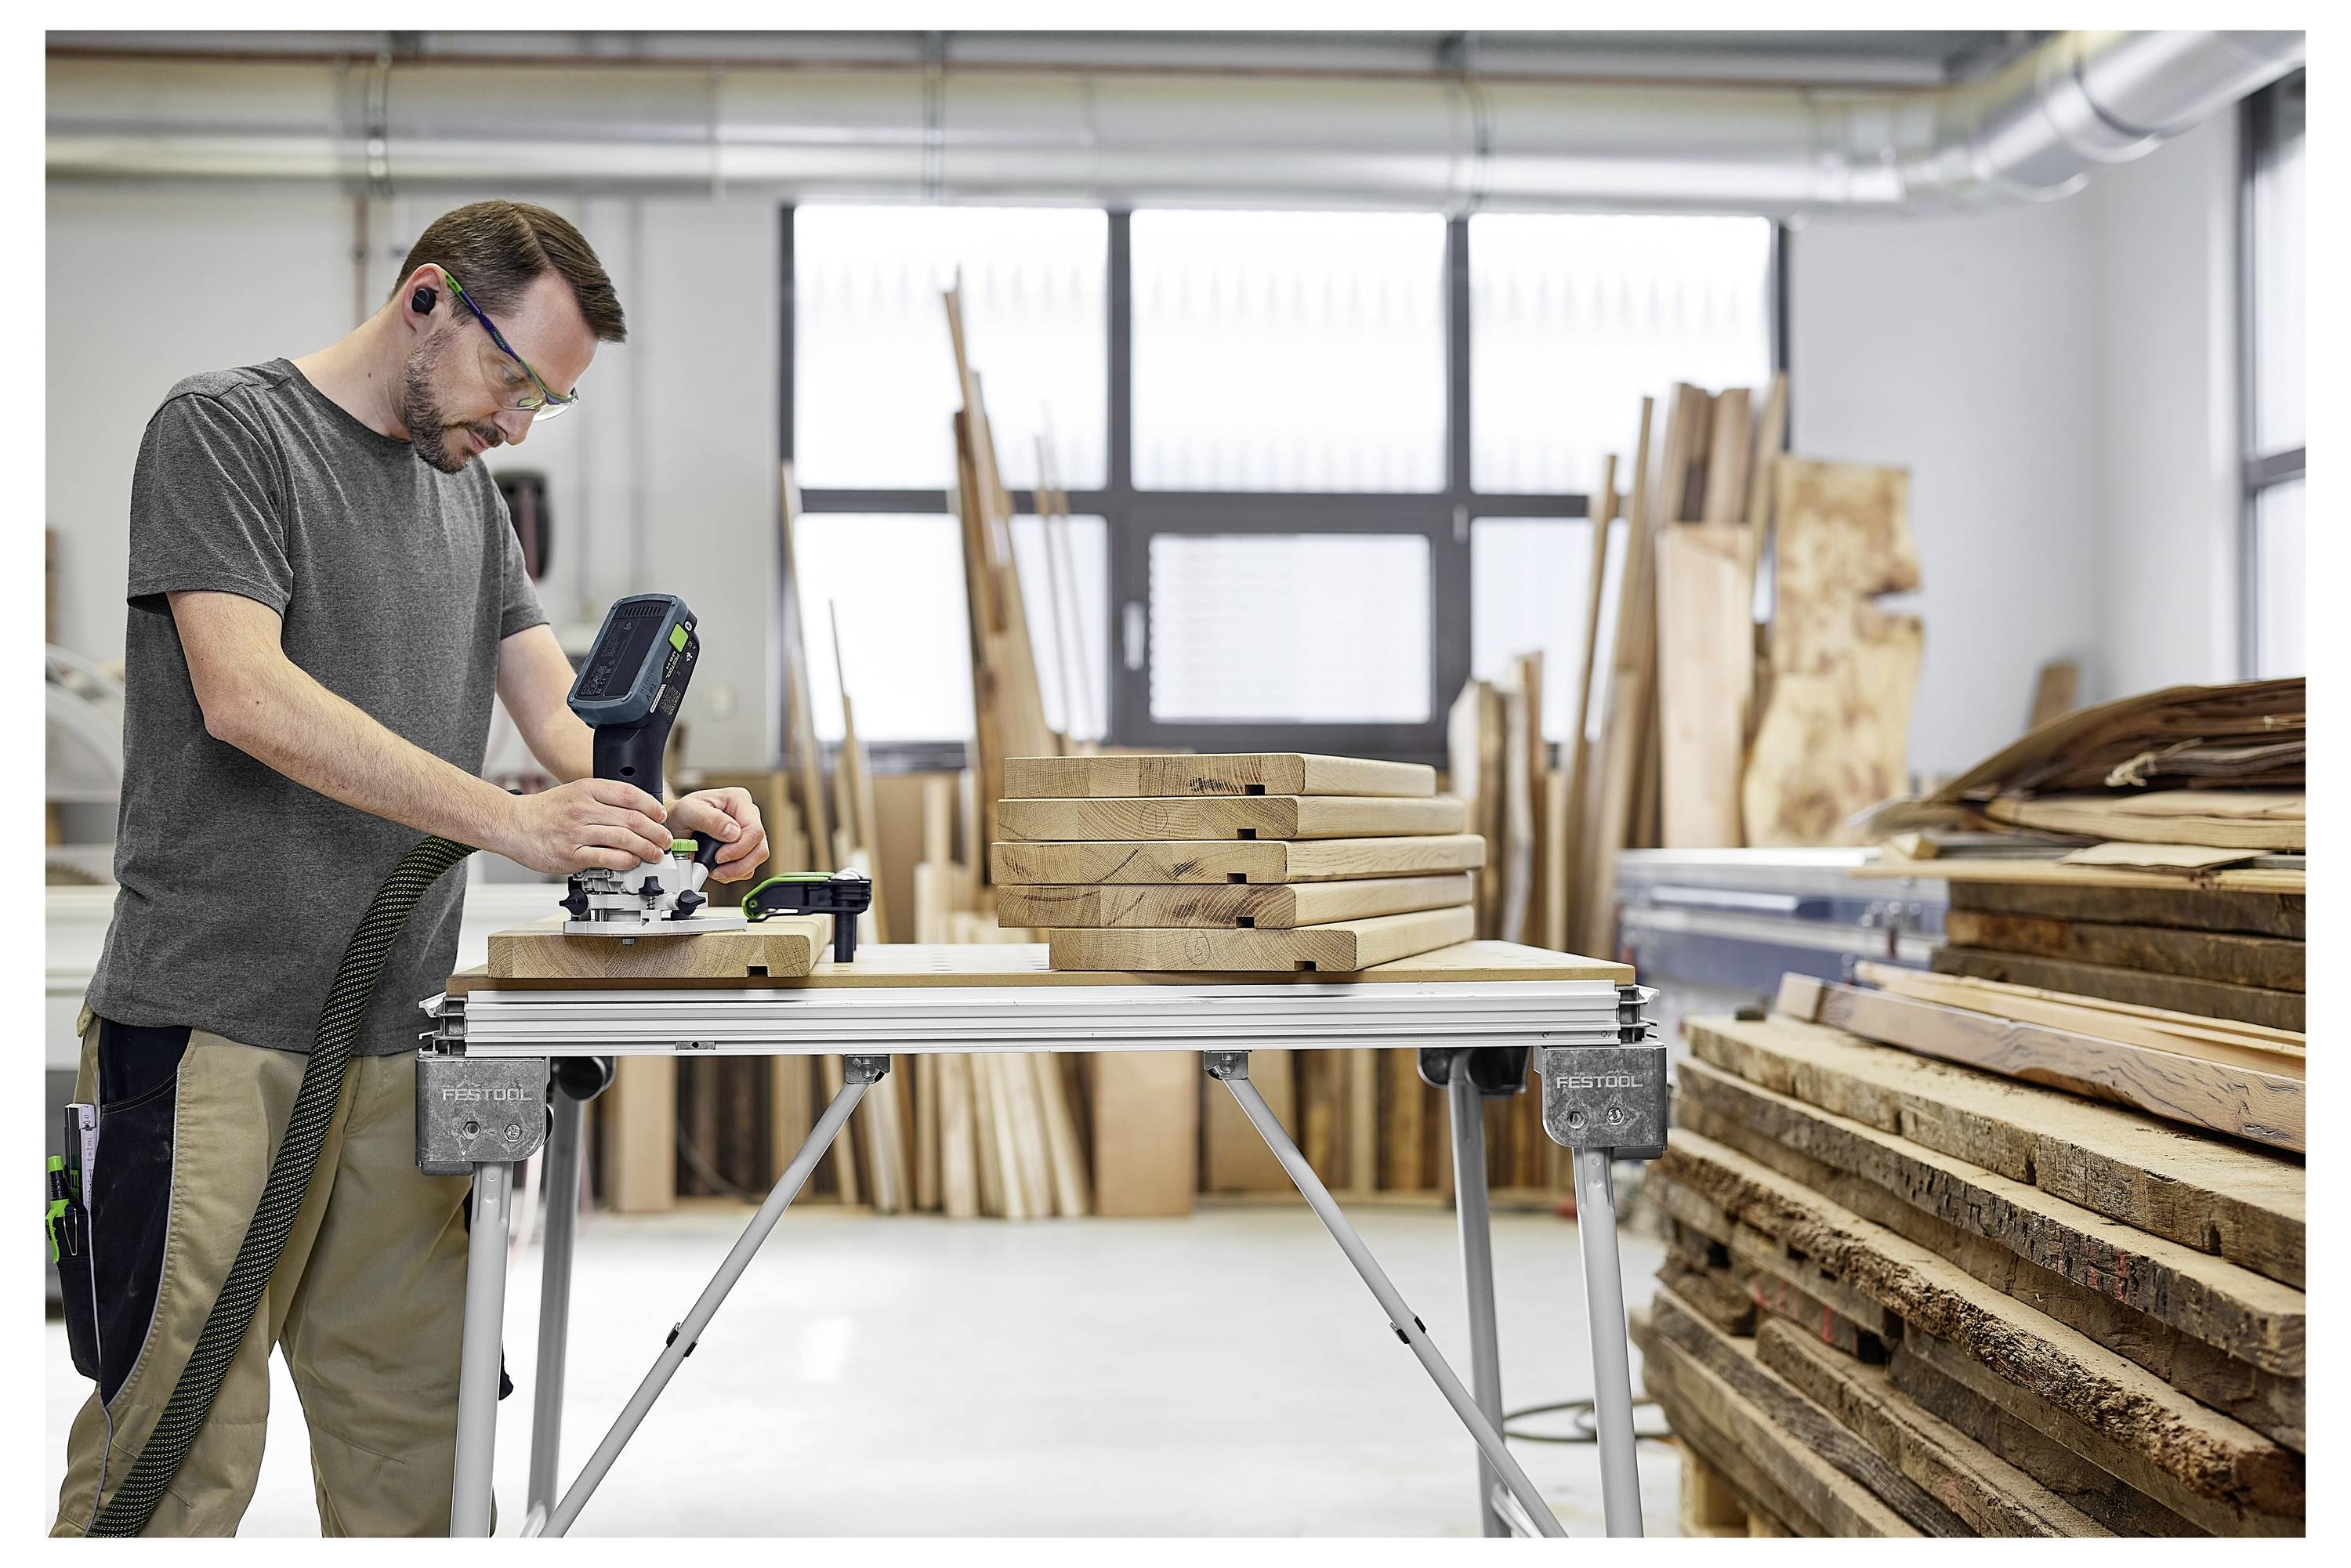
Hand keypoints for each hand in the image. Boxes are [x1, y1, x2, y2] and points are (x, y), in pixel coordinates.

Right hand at [499, 778, 670, 874]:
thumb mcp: (574, 792)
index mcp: (587, 789)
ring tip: (655, 853)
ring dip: (646, 848)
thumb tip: (636, 812)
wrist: (512, 824)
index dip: (652, 806)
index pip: (630, 794)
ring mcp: (576, 832)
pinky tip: (633, 862)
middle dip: (656, 831)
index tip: (661, 816)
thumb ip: (602, 799)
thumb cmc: (545, 811)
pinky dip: (625, 861)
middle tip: (665, 839)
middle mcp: (583, 808)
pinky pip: (606, 858)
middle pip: (632, 818)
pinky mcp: (571, 854)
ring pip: (623, 839)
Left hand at [669, 787, 769, 882]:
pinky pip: (749, 867)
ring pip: (757, 860)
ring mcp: (749, 832)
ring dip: (736, 871)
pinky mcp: (746, 847)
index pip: (754, 830)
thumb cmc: (682, 813)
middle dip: (739, 865)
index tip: (718, 857)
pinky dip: (734, 873)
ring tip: (715, 870)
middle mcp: (749, 815)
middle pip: (760, 848)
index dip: (739, 849)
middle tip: (718, 870)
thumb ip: (711, 820)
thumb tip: (733, 834)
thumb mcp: (689, 810)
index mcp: (739, 800)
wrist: (676, 823)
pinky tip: (719, 868)